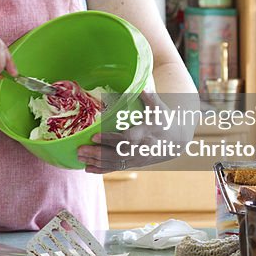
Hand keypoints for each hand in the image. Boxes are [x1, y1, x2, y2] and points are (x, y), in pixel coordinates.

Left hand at [76, 92, 197, 173]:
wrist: (176, 141)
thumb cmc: (164, 121)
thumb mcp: (159, 108)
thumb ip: (150, 98)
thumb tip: (142, 86)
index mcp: (146, 134)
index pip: (126, 139)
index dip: (109, 139)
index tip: (94, 136)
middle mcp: (140, 149)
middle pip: (116, 154)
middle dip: (97, 153)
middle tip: (80, 150)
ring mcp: (136, 158)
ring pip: (114, 163)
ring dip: (96, 161)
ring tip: (79, 158)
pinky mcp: (134, 163)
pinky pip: (116, 168)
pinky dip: (101, 169)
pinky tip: (88, 168)